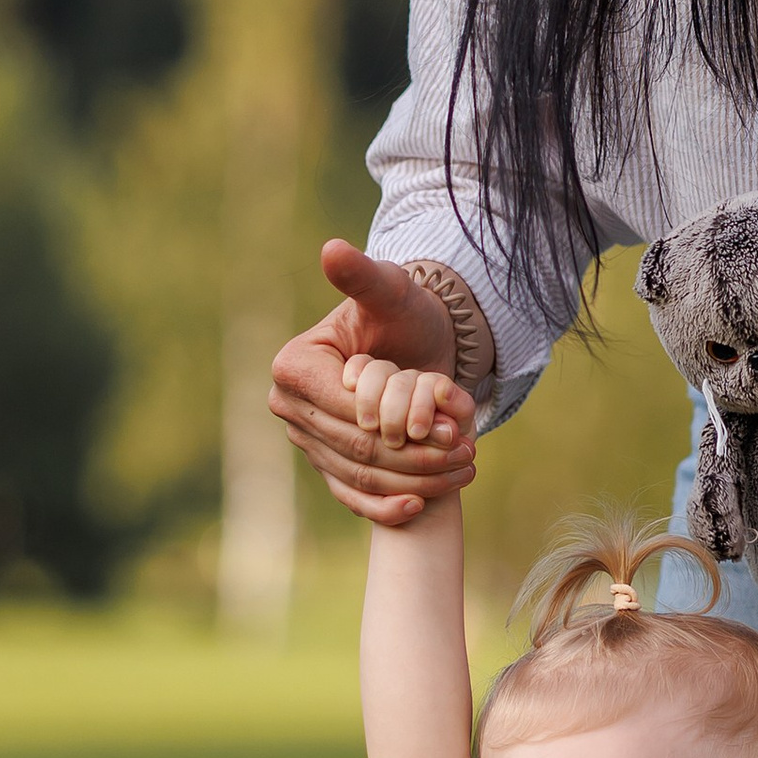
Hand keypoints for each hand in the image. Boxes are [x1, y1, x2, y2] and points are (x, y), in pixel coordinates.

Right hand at [269, 241, 478, 525]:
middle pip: (357, 448)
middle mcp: (289, 408)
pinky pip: (351, 497)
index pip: (349, 411)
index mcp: (294, 367)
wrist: (413, 343)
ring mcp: (306, 441)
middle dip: (415, 455)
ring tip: (464, 468)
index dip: (398, 421)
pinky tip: (420, 506)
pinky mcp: (326, 465)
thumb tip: (333, 249)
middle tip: (468, 450)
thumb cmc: (400, 312)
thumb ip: (363, 276)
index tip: (449, 424)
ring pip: (361, 476)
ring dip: (415, 480)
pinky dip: (385, 508)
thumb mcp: (390, 291)